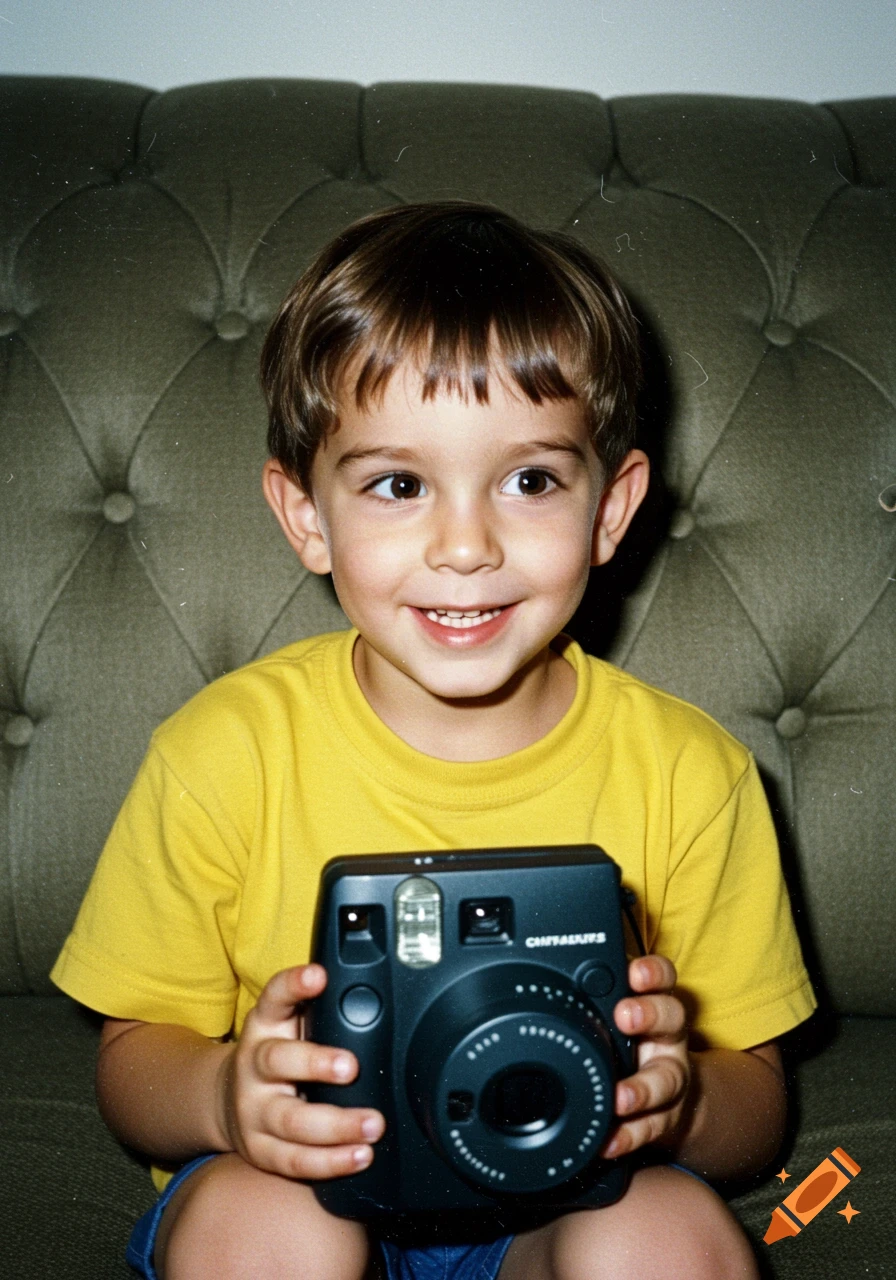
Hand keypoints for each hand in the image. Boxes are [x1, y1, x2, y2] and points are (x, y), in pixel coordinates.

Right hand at [217, 963, 385, 1179]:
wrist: (230, 1100)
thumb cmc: (279, 1056)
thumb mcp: (289, 1024)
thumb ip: (322, 1011)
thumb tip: (375, 997)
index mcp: (264, 1025)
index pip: (275, 997)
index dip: (294, 984)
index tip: (319, 976)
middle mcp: (253, 1065)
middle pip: (277, 1061)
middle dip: (315, 1064)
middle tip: (351, 1066)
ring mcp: (253, 1111)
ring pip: (291, 1121)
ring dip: (335, 1126)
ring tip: (372, 1125)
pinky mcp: (259, 1150)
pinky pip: (295, 1161)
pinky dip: (330, 1162)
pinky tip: (359, 1157)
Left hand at [601, 954, 692, 1158]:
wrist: (669, 1096)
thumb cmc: (629, 1043)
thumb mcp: (616, 1013)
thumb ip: (592, 998)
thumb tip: (537, 974)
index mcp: (652, 1003)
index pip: (661, 977)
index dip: (652, 972)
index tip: (635, 974)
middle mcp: (667, 1035)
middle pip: (672, 1017)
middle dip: (650, 1015)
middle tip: (626, 1017)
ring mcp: (670, 1076)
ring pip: (668, 1078)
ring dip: (642, 1088)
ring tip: (620, 1098)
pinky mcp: (668, 1116)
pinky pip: (651, 1127)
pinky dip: (629, 1136)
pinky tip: (610, 1142)